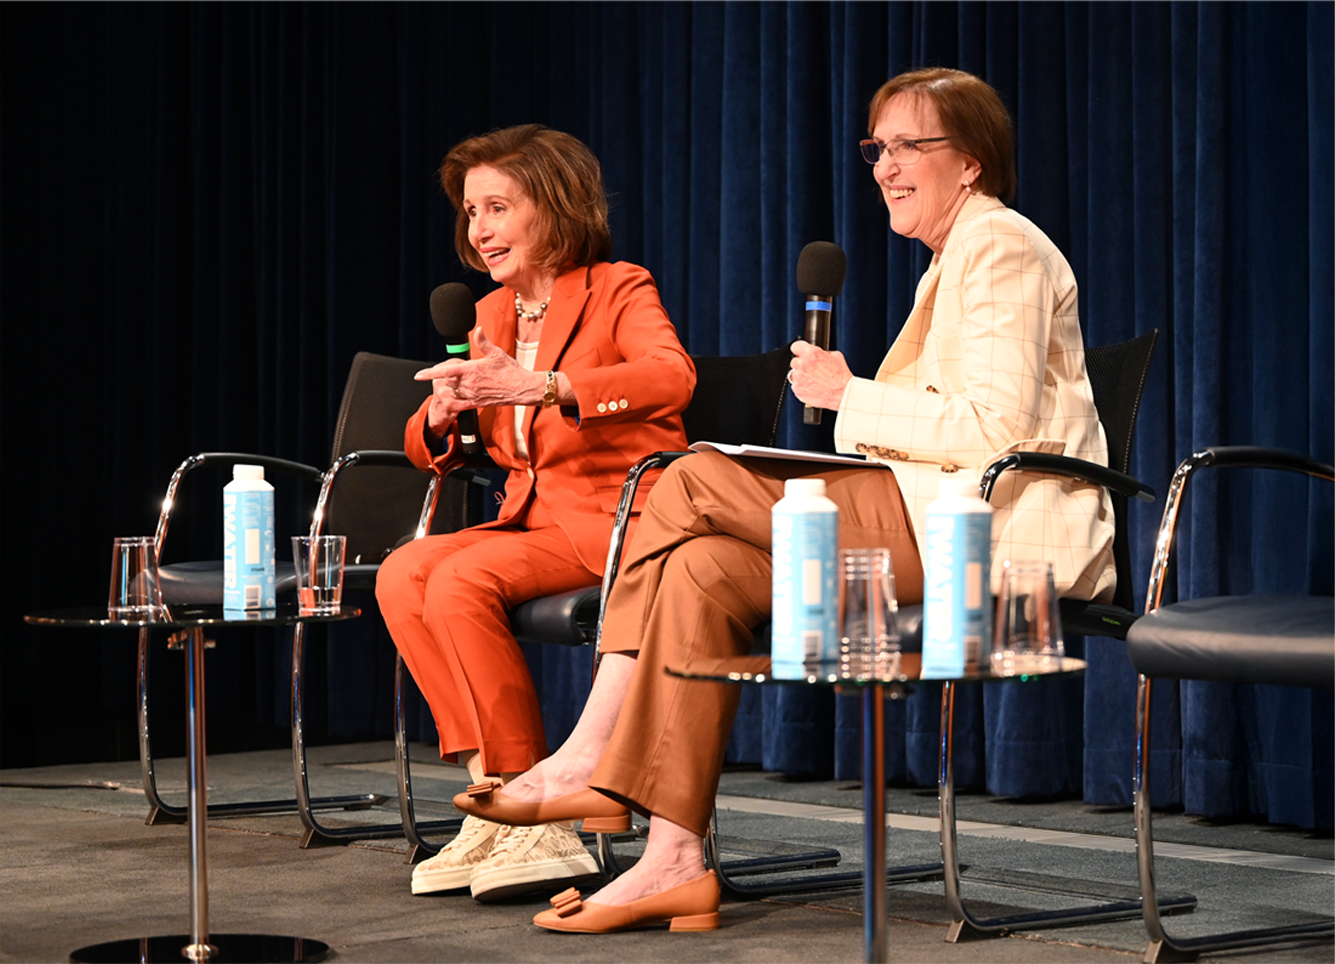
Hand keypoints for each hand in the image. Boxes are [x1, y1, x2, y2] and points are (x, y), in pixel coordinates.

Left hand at [416, 329, 547, 435]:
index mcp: (472, 369)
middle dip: (448, 374)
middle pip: (448, 380)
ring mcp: (472, 394)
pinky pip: (461, 401)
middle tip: (462, 369)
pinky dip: (458, 397)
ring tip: (468, 379)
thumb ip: (483, 342)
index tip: (418, 375)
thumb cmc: (511, 371)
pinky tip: (462, 392)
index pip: (445, 371)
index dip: (429, 373)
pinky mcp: (477, 403)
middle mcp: (470, 383)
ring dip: (454, 385)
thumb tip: (478, 330)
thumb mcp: (497, 353)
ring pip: (453, 390)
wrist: (522, 389)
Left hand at [788, 339, 852, 410]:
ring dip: (800, 376)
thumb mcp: (835, 356)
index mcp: (811, 353)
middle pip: (794, 361)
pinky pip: (795, 386)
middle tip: (811, 370)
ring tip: (812, 380)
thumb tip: (817, 353)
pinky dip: (801, 387)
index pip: (795, 346)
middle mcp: (803, 364)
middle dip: (801, 365)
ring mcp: (799, 378)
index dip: (799, 350)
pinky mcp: (797, 389)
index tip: (801, 353)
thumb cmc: (841, 376)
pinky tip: (812, 387)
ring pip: (793, 374)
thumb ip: (822, 353)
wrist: (843, 393)